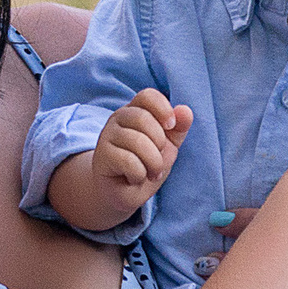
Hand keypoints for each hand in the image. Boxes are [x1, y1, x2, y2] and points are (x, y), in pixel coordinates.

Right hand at [94, 89, 191, 205]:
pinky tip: (134, 178)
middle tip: (158, 160)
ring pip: (137, 141)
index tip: (170, 126)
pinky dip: (139, 174)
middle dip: (159, 144)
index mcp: (136, 111)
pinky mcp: (101, 156)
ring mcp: (107, 136)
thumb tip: (185, 110)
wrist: (123, 192)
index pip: (147, 95)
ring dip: (153, 164)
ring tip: (150, 173)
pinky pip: (128, 161)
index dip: (163, 109)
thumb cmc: (146, 165)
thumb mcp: (168, 146)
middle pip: (143, 118)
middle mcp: (118, 119)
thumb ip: (178, 128)